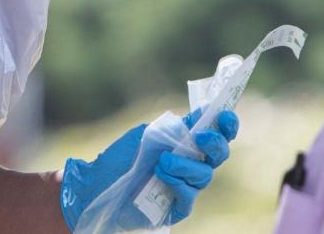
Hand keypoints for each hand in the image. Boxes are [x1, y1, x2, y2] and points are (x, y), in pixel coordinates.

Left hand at [59, 109, 239, 229]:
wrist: (97, 185)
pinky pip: (188, 195)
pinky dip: (177, 182)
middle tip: (200, 137)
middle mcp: (191, 165)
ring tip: (162, 161)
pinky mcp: (178, 208)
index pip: (217, 134)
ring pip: (204, 175)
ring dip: (185, 165)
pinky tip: (160, 175)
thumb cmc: (121, 157)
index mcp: (187, 143)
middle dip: (214, 144)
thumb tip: (201, 115)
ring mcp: (186, 187)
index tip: (225, 115)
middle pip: (219, 155)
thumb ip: (175, 128)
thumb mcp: (147, 134)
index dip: (226, 125)